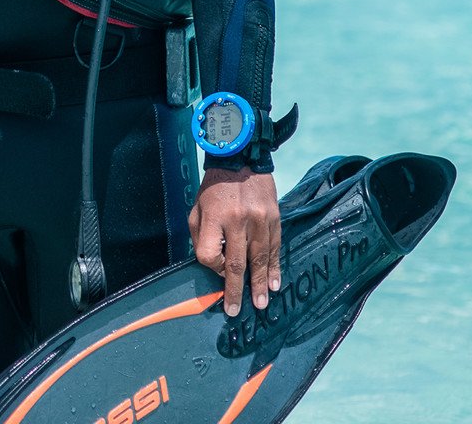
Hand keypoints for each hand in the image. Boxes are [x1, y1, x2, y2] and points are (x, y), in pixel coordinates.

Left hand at [189, 167, 279, 315]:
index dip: (211, 267)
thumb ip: (201, 236)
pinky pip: (274, 249)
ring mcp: (259, 221)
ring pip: (258, 260)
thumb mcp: (197, 208)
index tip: (215, 268)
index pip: (209, 254)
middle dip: (235, 290)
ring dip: (259, 285)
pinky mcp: (274, 220)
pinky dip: (274, 268)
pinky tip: (274, 284)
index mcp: (213, 218)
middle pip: (235, 264)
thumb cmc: (214, 189)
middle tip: (235, 310)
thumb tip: (212, 265)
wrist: (241, 160)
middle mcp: (237, 221)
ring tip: (260, 304)